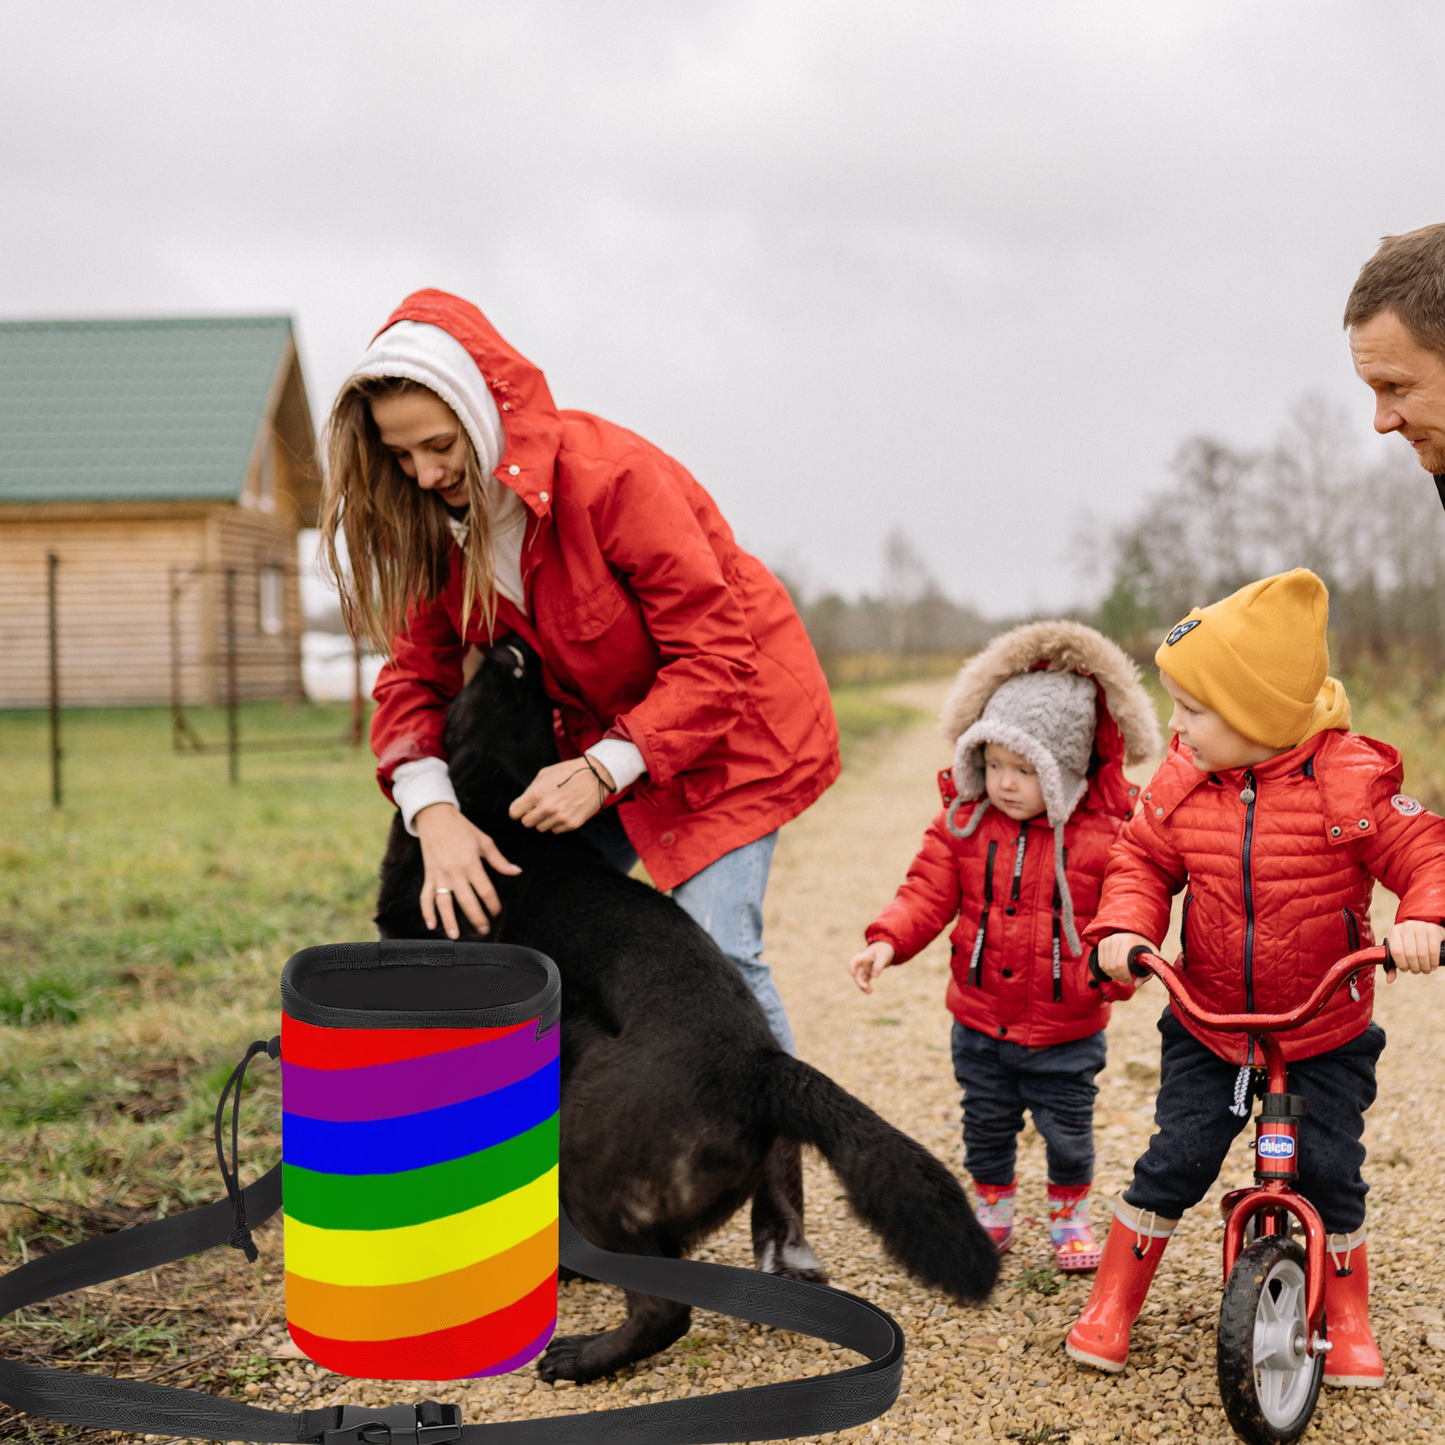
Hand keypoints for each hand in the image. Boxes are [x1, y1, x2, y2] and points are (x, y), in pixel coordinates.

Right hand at [414, 802, 521, 939]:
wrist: (435, 818)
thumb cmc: (462, 828)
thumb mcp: (484, 841)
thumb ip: (499, 860)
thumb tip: (516, 872)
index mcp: (471, 863)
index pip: (485, 890)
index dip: (493, 904)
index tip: (497, 911)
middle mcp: (454, 872)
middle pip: (467, 901)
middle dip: (476, 918)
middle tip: (484, 930)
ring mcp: (439, 875)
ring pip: (444, 903)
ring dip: (450, 921)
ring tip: (456, 936)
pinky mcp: (429, 876)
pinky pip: (426, 896)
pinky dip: (427, 911)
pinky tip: (431, 925)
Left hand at [509, 758, 614, 832]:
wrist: (596, 776)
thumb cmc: (568, 772)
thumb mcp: (544, 774)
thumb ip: (531, 790)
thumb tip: (523, 804)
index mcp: (536, 794)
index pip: (514, 813)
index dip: (518, 811)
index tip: (523, 809)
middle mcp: (546, 808)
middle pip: (527, 823)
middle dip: (531, 816)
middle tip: (540, 808)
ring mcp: (560, 817)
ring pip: (541, 828)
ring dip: (545, 820)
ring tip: (555, 808)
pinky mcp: (571, 824)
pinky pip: (556, 830)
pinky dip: (558, 823)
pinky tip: (565, 811)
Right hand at [849, 941, 895, 993]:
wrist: (885, 948)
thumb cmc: (883, 950)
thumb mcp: (883, 956)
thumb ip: (879, 965)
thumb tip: (874, 976)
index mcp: (864, 956)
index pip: (855, 961)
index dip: (852, 967)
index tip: (852, 974)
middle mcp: (862, 963)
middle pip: (857, 973)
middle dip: (860, 982)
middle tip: (867, 988)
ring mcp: (865, 968)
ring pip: (860, 979)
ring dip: (862, 986)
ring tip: (870, 992)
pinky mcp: (868, 972)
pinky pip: (865, 981)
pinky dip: (866, 986)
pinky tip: (870, 991)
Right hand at [1097, 932, 1157, 982]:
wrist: (1136, 933)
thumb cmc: (1145, 947)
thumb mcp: (1151, 958)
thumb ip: (1147, 973)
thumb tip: (1136, 984)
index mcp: (1128, 940)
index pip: (1121, 963)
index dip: (1125, 976)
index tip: (1131, 980)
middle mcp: (1116, 938)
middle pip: (1112, 966)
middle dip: (1119, 977)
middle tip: (1127, 980)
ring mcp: (1107, 940)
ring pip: (1105, 966)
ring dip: (1113, 975)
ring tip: (1121, 977)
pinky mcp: (1102, 943)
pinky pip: (1101, 963)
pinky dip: (1107, 971)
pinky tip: (1114, 972)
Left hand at [1384, 919, 1444, 977]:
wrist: (1427, 928)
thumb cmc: (1412, 942)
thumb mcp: (1401, 949)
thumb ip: (1393, 964)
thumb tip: (1389, 980)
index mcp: (1395, 931)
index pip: (1396, 951)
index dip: (1401, 964)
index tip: (1406, 969)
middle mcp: (1407, 927)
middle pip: (1410, 954)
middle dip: (1414, 967)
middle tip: (1418, 971)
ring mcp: (1420, 927)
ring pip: (1422, 953)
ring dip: (1424, 966)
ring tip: (1425, 970)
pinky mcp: (1433, 930)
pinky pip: (1433, 950)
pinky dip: (1433, 962)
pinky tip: (1433, 966)